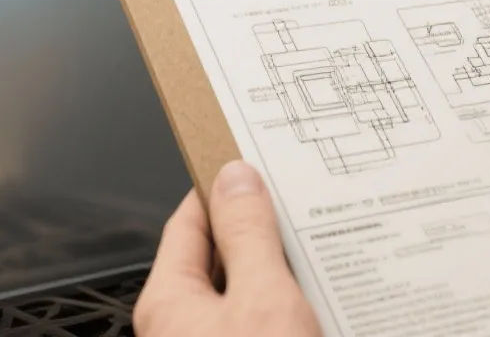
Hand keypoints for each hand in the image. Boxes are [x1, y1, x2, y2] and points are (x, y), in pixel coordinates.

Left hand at [134, 161, 323, 336]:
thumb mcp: (264, 301)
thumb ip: (249, 236)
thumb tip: (236, 181)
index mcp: (167, 302)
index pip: (187, 224)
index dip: (220, 192)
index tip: (249, 168)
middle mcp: (181, 327)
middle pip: (219, 260)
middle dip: (260, 234)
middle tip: (299, 212)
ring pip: (245, 295)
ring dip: (281, 278)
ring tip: (321, 258)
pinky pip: (261, 322)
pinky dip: (286, 309)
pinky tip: (322, 301)